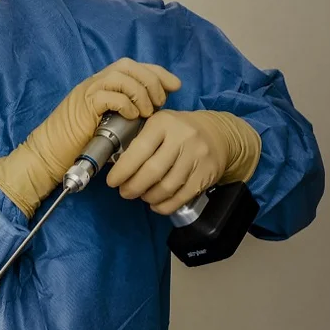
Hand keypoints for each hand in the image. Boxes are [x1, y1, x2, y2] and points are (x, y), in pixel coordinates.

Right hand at [0, 58, 181, 218]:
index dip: (156, 72)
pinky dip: (126, 103)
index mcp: (100, 84)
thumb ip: (122, 112)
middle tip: (162, 100)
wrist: (48, 153)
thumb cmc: (75, 144)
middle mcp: (94, 82)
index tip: (175, 85)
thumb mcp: (105, 123)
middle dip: (152, 79)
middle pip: (129, 65)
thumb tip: (150, 113)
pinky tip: (132, 116)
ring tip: (148, 111)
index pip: (133, 66)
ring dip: (141, 91)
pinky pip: (109, 94)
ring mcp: (88, 91)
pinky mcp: (84, 105)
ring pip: (121, 76)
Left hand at [106, 110, 261, 214]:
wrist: (217, 133)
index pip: (139, 150)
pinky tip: (156, 203)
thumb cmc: (178, 130)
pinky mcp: (207, 174)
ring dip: (148, 197)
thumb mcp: (157, 124)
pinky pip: (182, 197)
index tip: (112, 181)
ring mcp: (196, 156)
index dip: (123, 170)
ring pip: (167, 187)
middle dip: (133, 187)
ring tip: (141, 195)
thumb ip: (138, 141)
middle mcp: (182, 138)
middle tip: (125, 192)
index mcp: (163, 123)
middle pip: (152, 171)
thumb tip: (114, 165)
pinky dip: (165, 205)